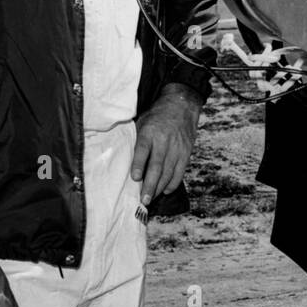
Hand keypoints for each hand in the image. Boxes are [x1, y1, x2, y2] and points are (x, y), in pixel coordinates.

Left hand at [132, 84, 202, 204]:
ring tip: (150, 199)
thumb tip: (121, 160)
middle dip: (150, 185)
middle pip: (157, 166)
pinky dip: (172, 183)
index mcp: (150, 132)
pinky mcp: (186, 153)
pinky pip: (179, 172)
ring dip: (159, 188)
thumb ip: (135, 141)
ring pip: (168, 172)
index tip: (135, 178)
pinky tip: (164, 190)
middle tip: (143, 200)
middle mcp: (164, 141)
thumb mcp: (142, 123)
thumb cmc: (156, 117)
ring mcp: (177, 148)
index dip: (139, 164)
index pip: (144, 150)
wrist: (181, 106)